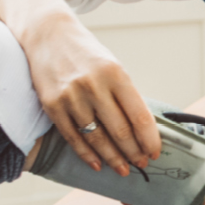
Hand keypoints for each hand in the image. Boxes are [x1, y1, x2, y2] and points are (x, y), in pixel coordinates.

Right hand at [1, 0, 161, 175]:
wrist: (48, 35)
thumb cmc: (87, 54)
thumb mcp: (113, 67)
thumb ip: (125, 96)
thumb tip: (142, 131)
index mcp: (116, 74)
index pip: (139, 117)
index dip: (150, 140)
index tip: (155, 153)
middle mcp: (94, 86)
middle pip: (120, 132)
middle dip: (134, 153)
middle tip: (141, 165)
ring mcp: (71, 97)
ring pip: (97, 139)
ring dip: (112, 158)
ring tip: (123, 169)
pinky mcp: (52, 105)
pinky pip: (73, 138)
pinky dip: (86, 155)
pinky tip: (97, 164)